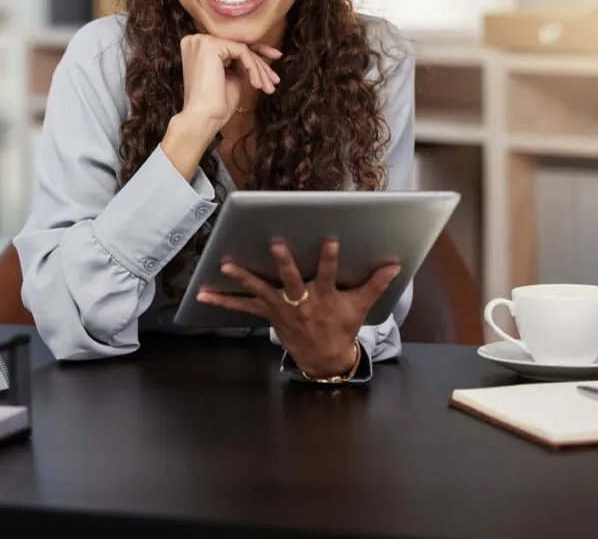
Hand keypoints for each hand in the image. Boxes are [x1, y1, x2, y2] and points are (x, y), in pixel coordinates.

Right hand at [178, 34, 281, 130]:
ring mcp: (202, 41)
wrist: (203, 118)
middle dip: (261, 63)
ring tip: (268, 87)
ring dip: (259, 69)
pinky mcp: (210, 46)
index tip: (273, 64)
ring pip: (242, 49)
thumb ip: (238, 61)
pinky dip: (253, 68)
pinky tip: (257, 84)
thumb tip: (257, 53)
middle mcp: (196, 40)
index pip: (232, 46)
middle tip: (275, 79)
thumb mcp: (230, 75)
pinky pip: (242, 51)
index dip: (255, 54)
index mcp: (198, 47)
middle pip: (238, 46)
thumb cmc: (215, 103)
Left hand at [197, 238, 400, 378]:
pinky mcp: (268, 314)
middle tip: (275, 245)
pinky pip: (242, 307)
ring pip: (260, 290)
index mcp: (324, 297)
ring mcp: (281, 308)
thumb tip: (395, 265)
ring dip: (243, 277)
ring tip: (225, 264)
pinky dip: (222, 301)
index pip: (328, 274)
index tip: (330, 240)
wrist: (324, 358)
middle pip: (291, 280)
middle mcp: (300, 302)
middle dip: (283, 262)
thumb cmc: (341, 326)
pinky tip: (202, 294)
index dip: (329, 258)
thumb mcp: (359, 306)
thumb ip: (375, 284)